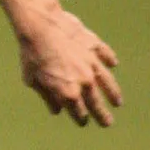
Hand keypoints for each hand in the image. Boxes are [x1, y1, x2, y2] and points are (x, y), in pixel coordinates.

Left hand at [17, 8, 121, 126]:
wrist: (41, 26)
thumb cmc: (32, 54)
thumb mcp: (32, 80)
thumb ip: (47, 96)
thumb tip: (57, 110)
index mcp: (68, 92)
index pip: (78, 112)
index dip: (81, 119)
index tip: (83, 122)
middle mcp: (84, 81)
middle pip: (95, 102)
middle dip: (102, 115)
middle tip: (108, 123)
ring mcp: (92, 63)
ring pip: (107, 82)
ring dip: (113, 93)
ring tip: (118, 102)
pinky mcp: (94, 45)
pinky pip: (105, 54)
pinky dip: (110, 59)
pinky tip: (113, 64)